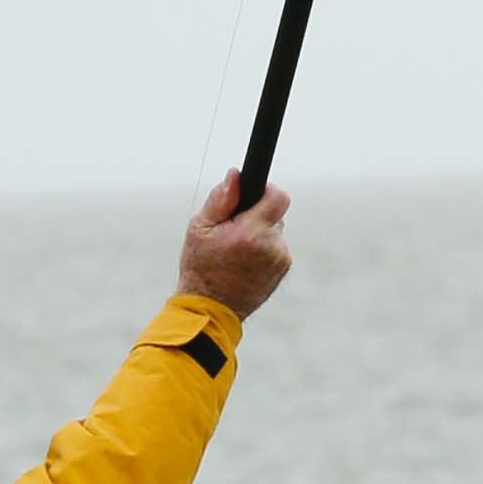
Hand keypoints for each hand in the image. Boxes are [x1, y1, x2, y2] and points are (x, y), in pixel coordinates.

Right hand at [179, 171, 291, 318]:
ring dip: (260, 234)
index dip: (267, 190)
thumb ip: (220, 199)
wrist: (211, 309)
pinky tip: (244, 263)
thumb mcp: (200, 229)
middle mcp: (271, 246)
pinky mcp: (283, 271)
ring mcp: (280, 260)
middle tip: (234, 230)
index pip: (278, 196)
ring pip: (275, 231)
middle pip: (275, 213)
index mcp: (251, 233)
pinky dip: (264, 250)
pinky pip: (277, 248)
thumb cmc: (201, 267)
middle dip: (257, 215)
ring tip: (237, 251)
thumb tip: (235, 174)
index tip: (253, 195)